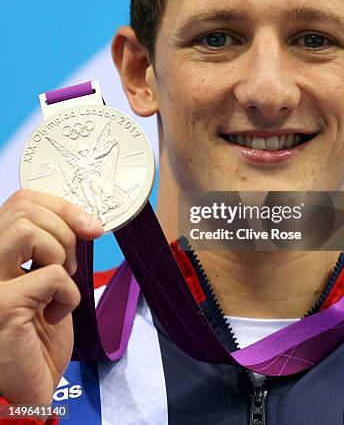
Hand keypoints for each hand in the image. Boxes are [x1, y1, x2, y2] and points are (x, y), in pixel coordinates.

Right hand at [0, 189, 102, 405]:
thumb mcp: (47, 278)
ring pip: (26, 229)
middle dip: (64, 230)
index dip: (61, 206)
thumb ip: (51, 246)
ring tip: (58, 283)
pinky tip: (55, 315)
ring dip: (59, 254)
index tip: (90, 226)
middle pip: (23, 209)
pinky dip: (69, 294)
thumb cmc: (38, 336)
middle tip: (69, 265)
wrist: (28, 389)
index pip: (21, 200)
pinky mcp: (3, 304)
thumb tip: (88, 221)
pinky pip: (51, 274)